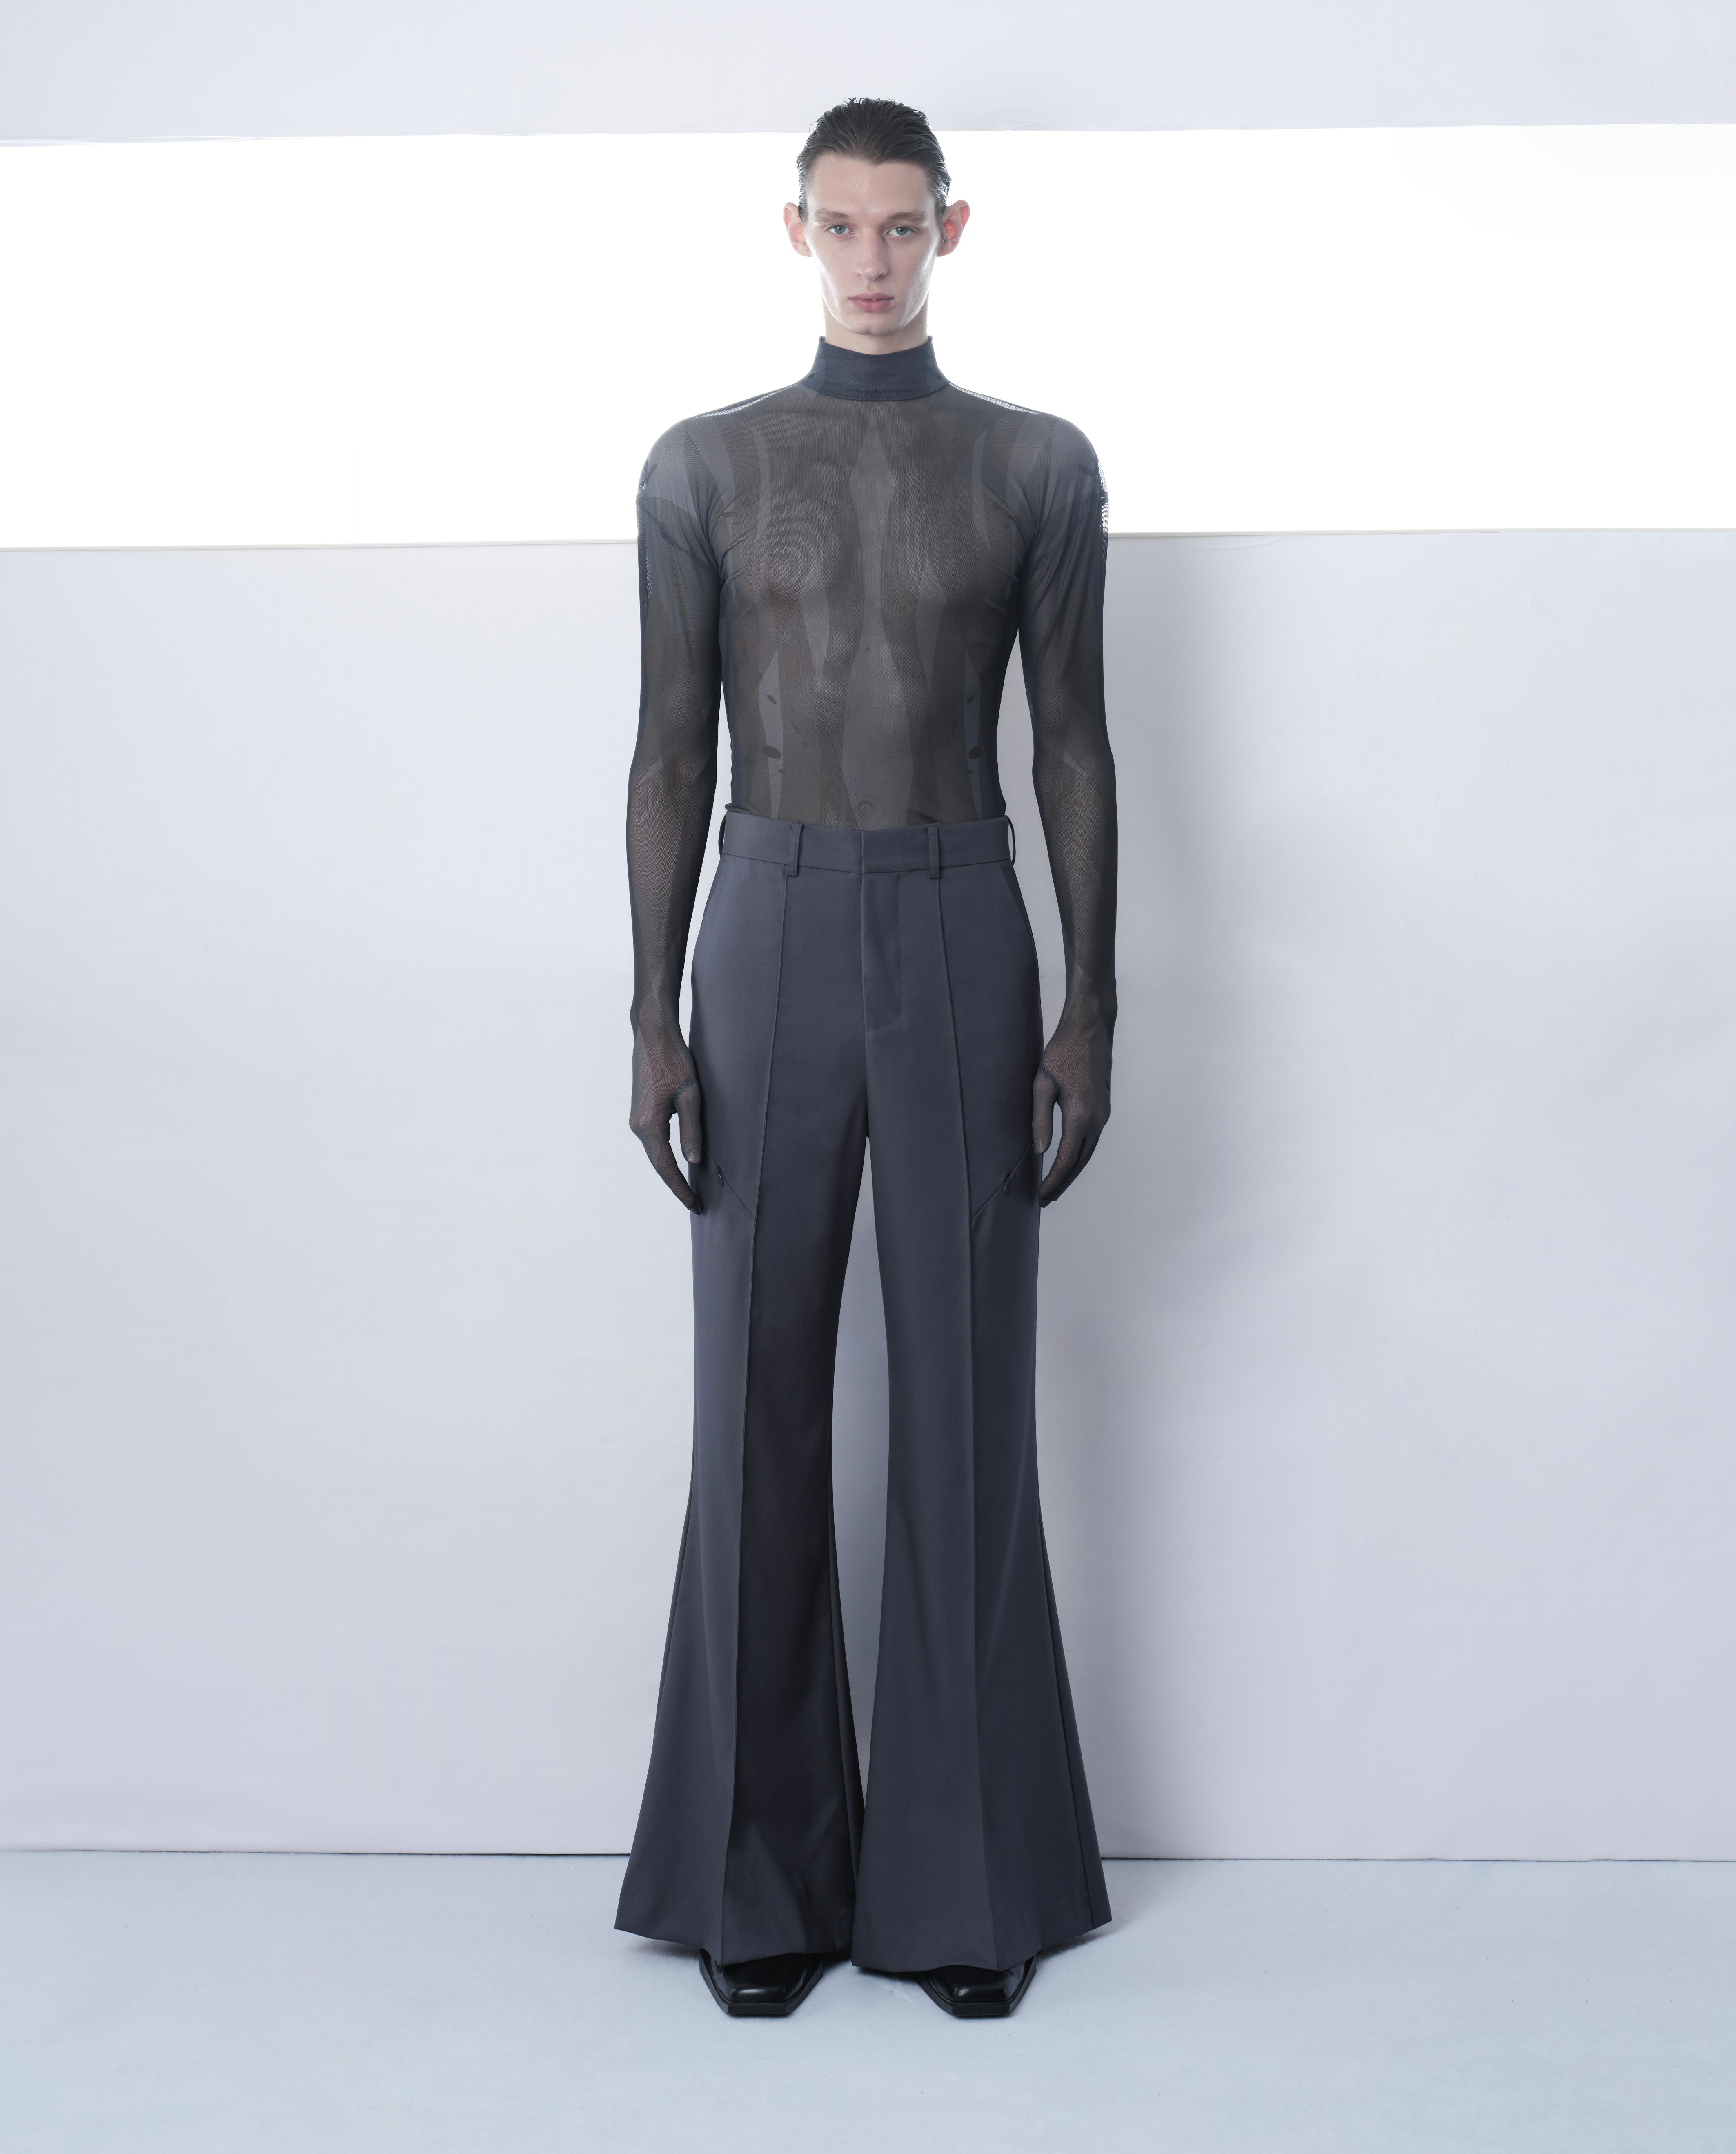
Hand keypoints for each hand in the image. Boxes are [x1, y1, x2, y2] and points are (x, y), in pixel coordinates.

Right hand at [629, 1018, 704, 1212]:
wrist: (651, 1035)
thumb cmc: (674, 1060)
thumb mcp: (690, 1094)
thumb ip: (692, 1129)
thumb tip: (693, 1161)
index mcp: (649, 1125)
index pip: (666, 1167)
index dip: (681, 1189)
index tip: (696, 1205)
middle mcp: (637, 1126)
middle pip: (658, 1164)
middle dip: (677, 1185)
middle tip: (697, 1204)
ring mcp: (635, 1119)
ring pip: (655, 1153)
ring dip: (671, 1171)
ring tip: (690, 1188)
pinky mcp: (639, 1112)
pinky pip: (653, 1141)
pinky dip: (665, 1155)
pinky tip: (678, 1161)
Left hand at [1030, 1017, 1111, 1205]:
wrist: (1090, 1029)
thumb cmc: (1062, 1052)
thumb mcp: (1042, 1084)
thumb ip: (1040, 1118)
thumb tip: (1040, 1150)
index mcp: (1079, 1116)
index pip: (1065, 1160)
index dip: (1053, 1181)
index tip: (1041, 1197)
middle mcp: (1096, 1120)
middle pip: (1079, 1162)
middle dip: (1063, 1182)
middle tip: (1046, 1199)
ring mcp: (1103, 1115)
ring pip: (1088, 1152)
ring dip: (1072, 1171)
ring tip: (1056, 1185)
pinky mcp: (1103, 1108)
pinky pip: (1092, 1140)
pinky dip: (1079, 1155)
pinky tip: (1069, 1158)